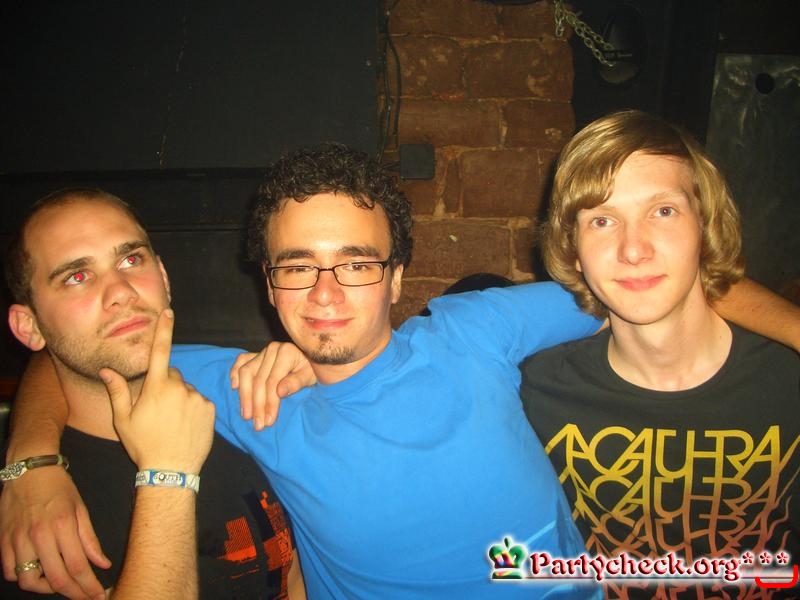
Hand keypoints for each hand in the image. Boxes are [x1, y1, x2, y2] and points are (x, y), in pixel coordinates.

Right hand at [0, 466, 108, 598]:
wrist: (29, 471)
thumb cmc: (59, 488)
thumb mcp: (80, 509)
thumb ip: (90, 540)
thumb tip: (103, 564)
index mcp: (62, 526)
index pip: (78, 566)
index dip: (88, 587)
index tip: (98, 597)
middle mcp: (39, 536)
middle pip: (56, 579)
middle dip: (74, 594)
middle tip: (85, 597)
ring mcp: (18, 540)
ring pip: (28, 581)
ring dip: (46, 588)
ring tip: (59, 582)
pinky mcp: (3, 541)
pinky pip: (9, 571)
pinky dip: (22, 577)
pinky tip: (36, 572)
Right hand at [100, 309, 214, 472]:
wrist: (171, 471)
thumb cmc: (143, 445)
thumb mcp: (123, 419)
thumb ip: (117, 391)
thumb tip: (106, 370)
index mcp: (157, 387)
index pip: (160, 351)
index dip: (164, 330)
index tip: (169, 312)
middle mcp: (180, 387)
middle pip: (173, 376)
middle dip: (166, 385)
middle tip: (157, 409)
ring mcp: (197, 398)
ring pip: (187, 390)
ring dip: (180, 399)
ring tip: (172, 422)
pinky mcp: (210, 409)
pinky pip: (200, 401)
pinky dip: (193, 409)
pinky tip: (185, 426)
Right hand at [230, 341, 315, 429]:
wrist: (312, 359)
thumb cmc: (312, 369)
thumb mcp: (310, 376)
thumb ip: (296, 383)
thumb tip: (279, 392)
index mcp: (286, 352)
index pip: (272, 382)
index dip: (269, 403)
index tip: (269, 421)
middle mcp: (272, 349)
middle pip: (258, 380)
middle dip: (257, 405)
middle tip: (258, 424)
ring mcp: (262, 351)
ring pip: (246, 372)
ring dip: (244, 395)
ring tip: (246, 414)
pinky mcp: (256, 354)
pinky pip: (241, 361)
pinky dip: (235, 373)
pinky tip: (234, 388)